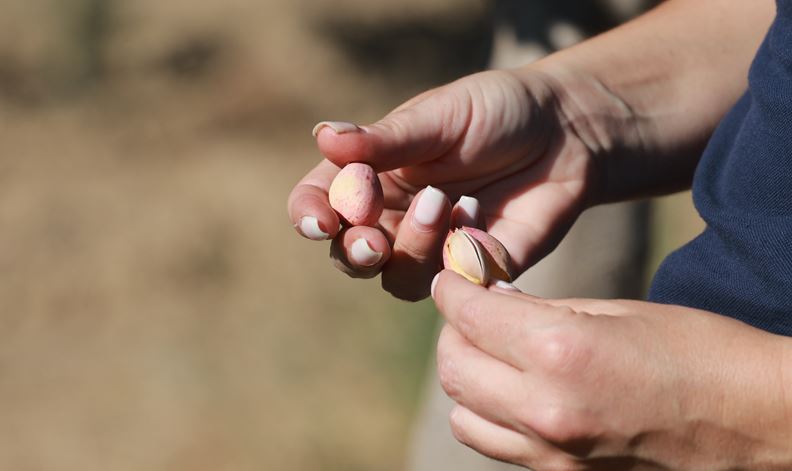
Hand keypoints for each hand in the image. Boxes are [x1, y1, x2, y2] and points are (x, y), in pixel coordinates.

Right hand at [288, 68, 619, 299]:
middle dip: (357, 251)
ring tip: (448, 202)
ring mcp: (432, 249)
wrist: (566, 133)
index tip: (322, 221)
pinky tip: (482, 215)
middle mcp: (392, 217)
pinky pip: (453, 286)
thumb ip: (385, 138)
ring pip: (397, 278)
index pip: (319, 202)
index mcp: (370, 175)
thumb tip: (322, 137)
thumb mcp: (440, 116)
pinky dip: (463, 256)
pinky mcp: (473, 271)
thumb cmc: (496, 112)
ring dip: (414, 248)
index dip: (310, 216)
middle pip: (350, 255)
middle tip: (375, 239)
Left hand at [432, 270, 791, 469]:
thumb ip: (542, 311)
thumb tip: (490, 303)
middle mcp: (546, 410)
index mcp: (561, 352)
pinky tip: (519, 393)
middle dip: (453, 334)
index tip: (452, 280)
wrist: (760, 424)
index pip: (468, 317)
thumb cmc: (700, 351)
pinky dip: (493, 416)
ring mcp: (553, 456)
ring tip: (494, 357)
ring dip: (467, 380)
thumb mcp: (619, 311)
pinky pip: (498, 446)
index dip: (452, 291)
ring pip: (463, 416)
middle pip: (453, 370)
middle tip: (472, 315)